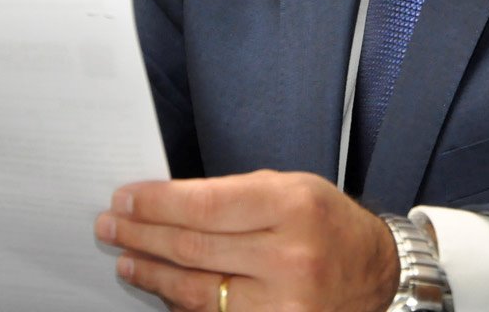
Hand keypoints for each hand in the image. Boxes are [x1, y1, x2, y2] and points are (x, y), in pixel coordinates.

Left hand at [95, 170, 398, 311]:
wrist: (377, 273)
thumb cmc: (328, 223)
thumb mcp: (290, 188)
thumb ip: (233, 196)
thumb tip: (167, 204)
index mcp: (292, 207)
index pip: (204, 205)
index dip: (156, 204)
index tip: (125, 199)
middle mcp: (289, 256)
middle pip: (194, 248)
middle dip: (143, 235)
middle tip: (111, 226)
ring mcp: (284, 302)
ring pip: (197, 290)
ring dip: (153, 273)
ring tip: (127, 259)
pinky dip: (182, 302)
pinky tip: (161, 287)